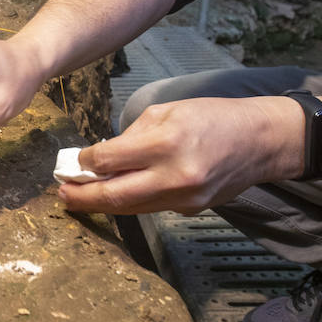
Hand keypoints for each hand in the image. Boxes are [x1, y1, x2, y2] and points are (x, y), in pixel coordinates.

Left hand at [58, 96, 300, 214]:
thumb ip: (131, 136)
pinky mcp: (190, 210)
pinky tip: (116, 194)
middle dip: (82, 196)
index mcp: (166, 142)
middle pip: (114, 195)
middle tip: (62, 194)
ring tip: (78, 199)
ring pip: (131, 208)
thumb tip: (101, 157)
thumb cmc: (212, 117)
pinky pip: (151, 208)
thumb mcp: (167, 111)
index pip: (110, 160)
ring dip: (101, 205)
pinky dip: (130, 202)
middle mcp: (174, 175)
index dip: (85, 162)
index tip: (75, 161)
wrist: (259, 141)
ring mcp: (184, 198)